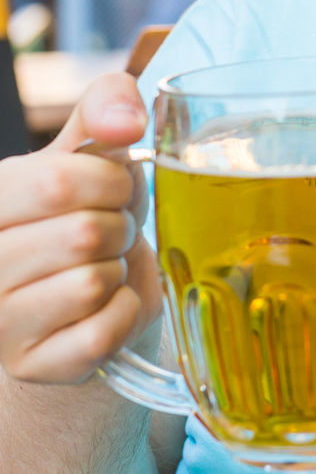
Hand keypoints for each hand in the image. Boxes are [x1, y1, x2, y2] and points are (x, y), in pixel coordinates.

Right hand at [0, 73, 161, 383]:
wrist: (82, 293)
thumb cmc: (86, 210)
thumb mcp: (91, 151)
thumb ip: (106, 108)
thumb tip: (126, 122)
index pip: (58, 181)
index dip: (111, 181)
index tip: (115, 188)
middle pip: (84, 235)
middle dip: (118, 228)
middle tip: (109, 233)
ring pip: (92, 283)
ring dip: (117, 271)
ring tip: (101, 266)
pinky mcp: (32, 365)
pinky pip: (103, 332)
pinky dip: (124, 312)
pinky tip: (106, 303)